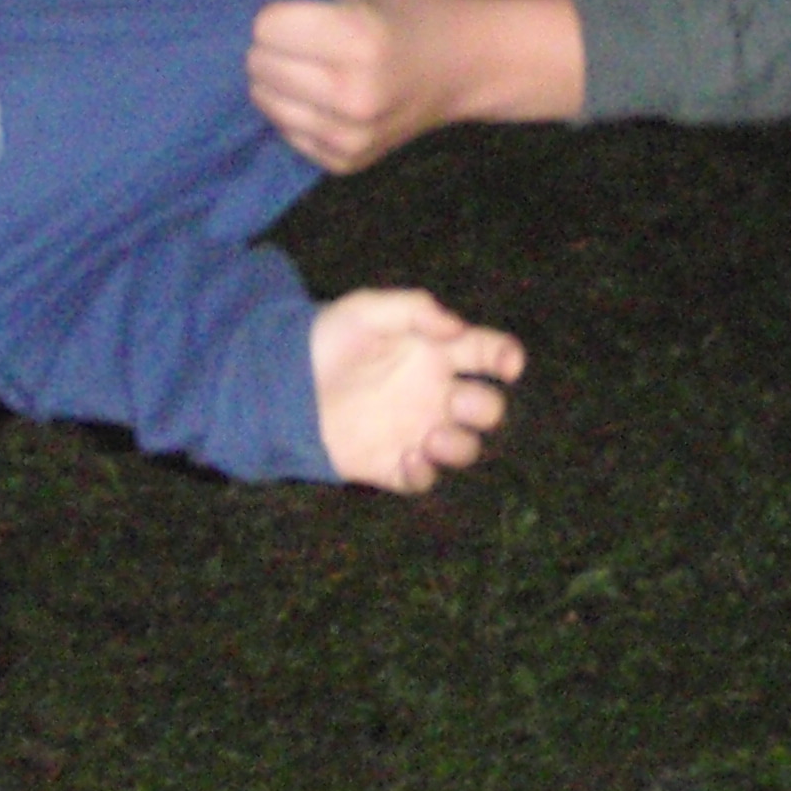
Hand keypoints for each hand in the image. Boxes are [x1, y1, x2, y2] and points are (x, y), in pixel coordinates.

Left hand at [247, 0, 584, 175]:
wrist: (467, 66)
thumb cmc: (409, 13)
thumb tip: (243, 23)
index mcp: (360, 39)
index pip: (265, 28)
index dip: (278, 15)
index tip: (302, 13)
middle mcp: (353, 95)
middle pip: (259, 67)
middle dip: (273, 49)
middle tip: (308, 42)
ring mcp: (351, 137)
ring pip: (265, 103)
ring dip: (279, 83)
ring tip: (316, 69)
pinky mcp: (346, 163)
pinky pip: (287, 133)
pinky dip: (297, 113)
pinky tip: (329, 99)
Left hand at [310, 288, 522, 493]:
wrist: (283, 379)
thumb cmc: (330, 338)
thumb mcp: (366, 309)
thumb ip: (414, 309)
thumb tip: (457, 328)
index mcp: (438, 353)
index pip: (488, 353)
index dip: (507, 357)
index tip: (508, 365)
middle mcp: (436, 394)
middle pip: (486, 409)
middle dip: (485, 409)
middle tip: (456, 403)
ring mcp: (418, 431)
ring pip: (465, 448)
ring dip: (461, 447)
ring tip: (431, 438)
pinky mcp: (392, 463)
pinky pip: (424, 480)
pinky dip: (425, 475)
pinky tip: (408, 460)